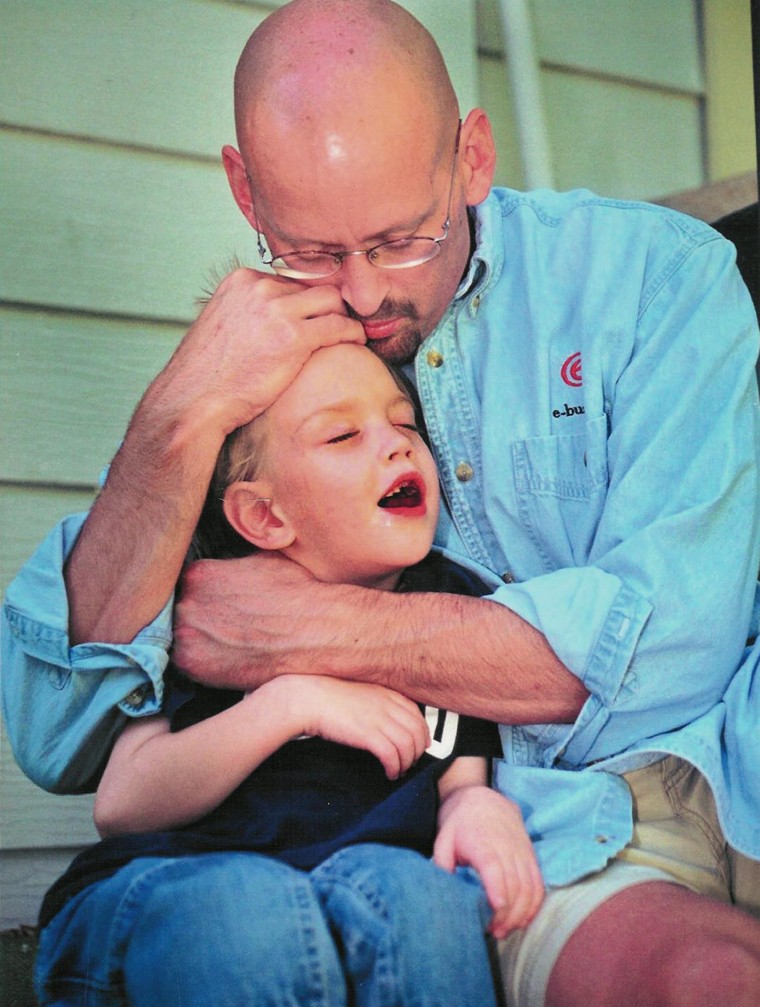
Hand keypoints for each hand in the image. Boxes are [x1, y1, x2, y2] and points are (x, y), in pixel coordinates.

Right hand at [151, 267, 364, 435]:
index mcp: (241, 280)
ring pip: (332, 302)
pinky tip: (356, 345)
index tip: (315, 323)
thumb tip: (277, 323)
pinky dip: (353, 334)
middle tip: (338, 330)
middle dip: (328, 309)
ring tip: (348, 337)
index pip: (291, 282)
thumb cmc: (209, 376)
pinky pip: (340, 327)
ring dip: (343, 319)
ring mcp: (277, 309)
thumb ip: (251, 315)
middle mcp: (259, 287)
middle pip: (314, 288)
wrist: (194, 400)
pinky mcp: (294, 337)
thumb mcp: (225, 328)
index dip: (307, 305)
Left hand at [173, 551, 347, 686]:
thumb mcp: (263, 560)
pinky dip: (204, 664)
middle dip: (200, 619)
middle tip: (226, 627)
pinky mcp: (193, 664)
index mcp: (199, 573)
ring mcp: (186, 634)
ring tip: (229, 645)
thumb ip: (234, 564)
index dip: (205, 598)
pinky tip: (229, 659)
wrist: (316, 630)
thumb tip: (231, 566)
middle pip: (181, 611)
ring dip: (200, 642)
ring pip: (182, 638)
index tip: (218, 606)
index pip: (187, 585)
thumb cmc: (298, 594)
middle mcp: (186, 601)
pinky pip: (187, 664)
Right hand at [251, 675, 429, 778]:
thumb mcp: (358, 692)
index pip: (416, 715)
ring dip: (407, 763)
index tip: (418, 746)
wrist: (307, 698)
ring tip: (398, 771)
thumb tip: (385, 721)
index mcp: (386, 693)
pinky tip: (389, 773)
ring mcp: (379, 719)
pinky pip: (393, 755)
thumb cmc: (327, 696)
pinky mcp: (368, 735)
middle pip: (418, 732)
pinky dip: (395, 768)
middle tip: (409, 763)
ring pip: (408, 746)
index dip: (421, 733)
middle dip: (417, 752)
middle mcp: (387, 704)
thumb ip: (375, 703)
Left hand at [434, 786, 543, 937]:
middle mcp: (506, 847)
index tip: (496, 907)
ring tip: (505, 930)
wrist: (484, 799)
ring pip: (529, 887)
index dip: (497, 887)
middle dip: (506, 913)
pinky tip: (522, 920)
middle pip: (514, 884)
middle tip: (492, 930)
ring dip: (520, 913)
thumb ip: (442, 864)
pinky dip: (534, 905)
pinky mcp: (531, 857)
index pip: (493, 866)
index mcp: (482, 842)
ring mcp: (522, 852)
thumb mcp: (443, 838)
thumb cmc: (460, 823)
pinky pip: (538, 884)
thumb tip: (443, 892)